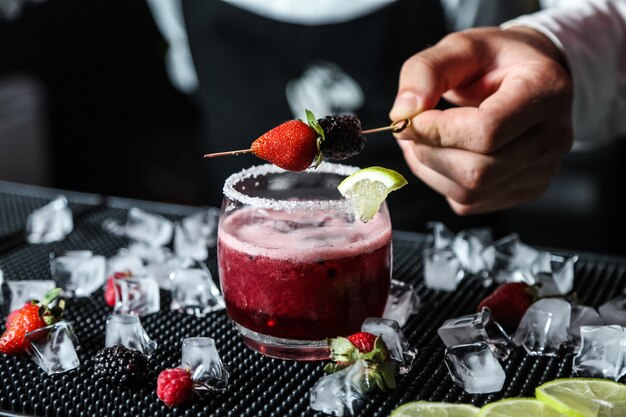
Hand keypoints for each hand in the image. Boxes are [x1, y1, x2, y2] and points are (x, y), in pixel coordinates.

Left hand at [390, 27, 573, 214]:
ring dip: (430, 168)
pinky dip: (442, 181)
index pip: (486, 130)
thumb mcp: (460, 47)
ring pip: (469, 191)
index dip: (437, 131)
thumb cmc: (497, 60)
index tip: (410, 119)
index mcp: (545, 91)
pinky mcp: (526, 191)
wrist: (531, 77)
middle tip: (413, 128)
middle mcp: (553, 137)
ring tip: (424, 138)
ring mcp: (542, 171)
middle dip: (429, 151)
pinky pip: (469, 202)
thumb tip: (402, 113)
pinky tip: (443, 153)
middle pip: (477, 170)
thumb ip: (426, 71)